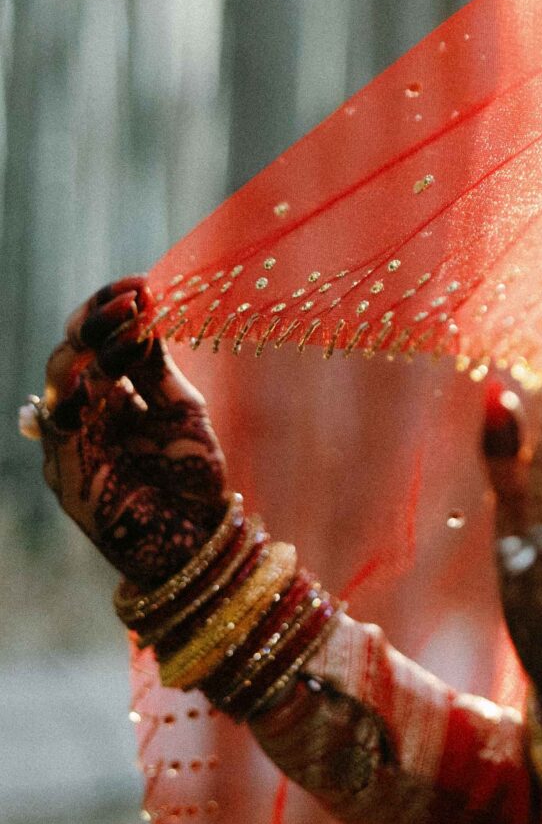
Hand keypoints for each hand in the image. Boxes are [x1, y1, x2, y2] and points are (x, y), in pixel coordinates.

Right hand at [30, 277, 230, 589]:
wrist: (197, 541)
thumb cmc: (192, 478)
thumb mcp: (179, 409)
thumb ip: (154, 367)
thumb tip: (143, 311)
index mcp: (109, 397)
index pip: (94, 341)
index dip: (108, 309)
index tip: (142, 282)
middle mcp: (83, 415)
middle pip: (70, 352)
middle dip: (98, 319)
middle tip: (132, 297)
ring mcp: (70, 442)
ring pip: (60, 379)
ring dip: (93, 345)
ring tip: (129, 320)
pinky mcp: (65, 472)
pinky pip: (61, 423)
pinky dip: (80, 392)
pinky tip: (105, 371)